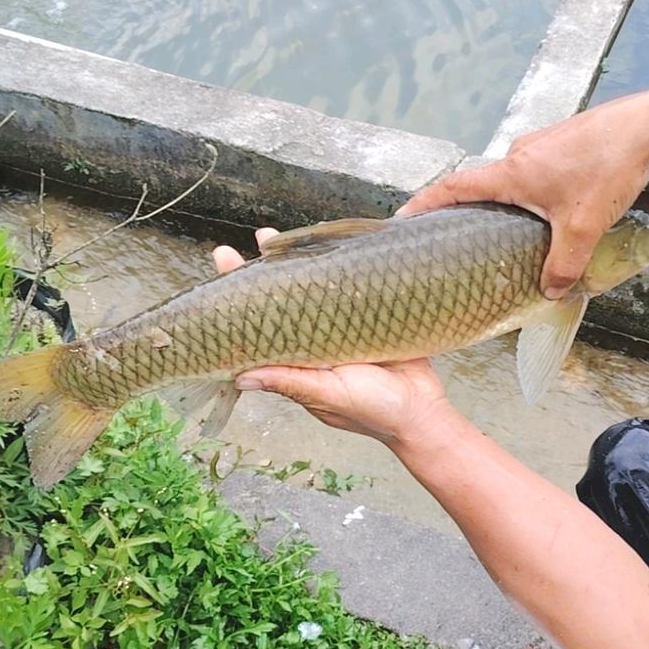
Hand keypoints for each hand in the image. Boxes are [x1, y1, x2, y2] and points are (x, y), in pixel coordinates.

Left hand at [212, 230, 452, 445]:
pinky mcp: (369, 319)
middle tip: (246, 242)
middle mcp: (315, 343)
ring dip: (297, 263)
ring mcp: (342, 329)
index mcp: (298, 361)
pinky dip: (337, 270)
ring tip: (274, 236)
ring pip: (313, 290)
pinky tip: (328, 247)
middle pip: (281, 301)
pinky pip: (349, 290)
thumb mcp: (328, 396)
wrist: (425, 412)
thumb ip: (291, 383)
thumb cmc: (374, 411)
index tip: (223, 268)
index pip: (259, 326)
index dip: (238, 300)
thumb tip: (240, 376)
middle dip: (262, 272)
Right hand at [397, 92, 648, 297]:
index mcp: (512, 172)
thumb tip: (551, 292)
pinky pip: (534, 172)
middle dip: (469, 212)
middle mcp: (519, 154)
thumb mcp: (582, 227)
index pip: (454, 187)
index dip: (425, 203)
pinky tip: (548, 213)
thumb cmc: (610, 168)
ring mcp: (541, 146)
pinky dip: (530, 194)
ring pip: (513, 180)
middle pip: (482, 186)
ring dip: (506, 204)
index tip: (403, 219)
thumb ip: (564, 264)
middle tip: (459, 238)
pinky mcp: (563, 144)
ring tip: (508, 233)